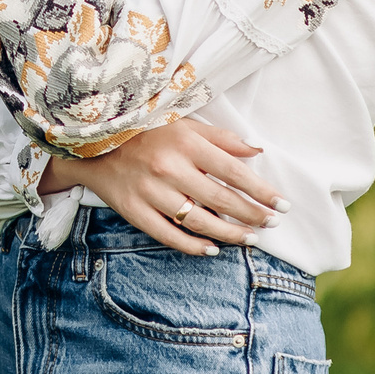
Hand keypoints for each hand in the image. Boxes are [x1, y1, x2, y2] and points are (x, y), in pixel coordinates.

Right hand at [40, 119, 289, 255]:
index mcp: (185, 143)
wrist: (93, 142)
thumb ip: (221, 138)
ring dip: (229, 234)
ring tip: (250, 239)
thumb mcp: (184, 124)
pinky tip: (212, 249)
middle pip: (221, 200)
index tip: (281, 204)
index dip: (261, 190)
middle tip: (271, 224)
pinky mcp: (134, 210)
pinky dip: (194, 246)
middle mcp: (169, 168)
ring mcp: (150, 192)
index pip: (234, 171)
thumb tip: (257, 150)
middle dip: (252, 215)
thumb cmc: (147, 131)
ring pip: (199, 221)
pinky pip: (169, 235)